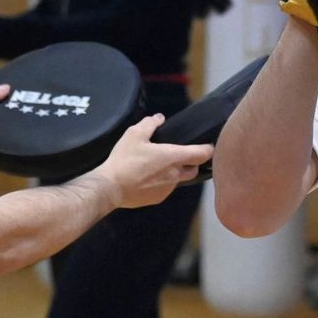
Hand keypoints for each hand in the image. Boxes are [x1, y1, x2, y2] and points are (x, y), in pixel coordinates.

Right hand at [93, 115, 213, 209]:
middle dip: (192, 162)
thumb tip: (159, 118)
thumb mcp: (134, 135)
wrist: (110, 188)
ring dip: (175, 172)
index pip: (203, 154)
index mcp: (174, 157)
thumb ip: (149, 124)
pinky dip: (163, 182)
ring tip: (158, 165)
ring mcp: (168, 188)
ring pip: (179, 179)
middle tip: (180, 154)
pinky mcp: (159, 198)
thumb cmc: (124, 160)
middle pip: (194, 168)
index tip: (207, 145)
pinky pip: (167, 189)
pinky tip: (148, 178)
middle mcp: (176, 174)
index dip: (208, 148)